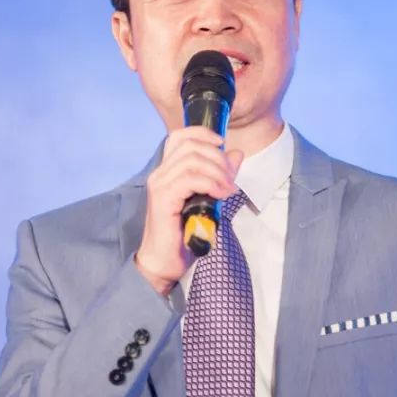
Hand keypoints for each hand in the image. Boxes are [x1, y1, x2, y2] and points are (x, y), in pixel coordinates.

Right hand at [134, 126, 244, 296]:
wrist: (163, 262)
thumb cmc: (183, 234)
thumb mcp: (208, 199)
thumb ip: (220, 176)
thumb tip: (236, 154)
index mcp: (167, 171)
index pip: (180, 136)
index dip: (203, 134)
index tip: (222, 145)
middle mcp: (160, 174)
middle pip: (190, 146)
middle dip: (218, 158)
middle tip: (231, 179)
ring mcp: (159, 185)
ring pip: (192, 160)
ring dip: (217, 172)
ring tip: (228, 190)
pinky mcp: (163, 199)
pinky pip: (189, 179)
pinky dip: (210, 183)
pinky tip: (220, 195)